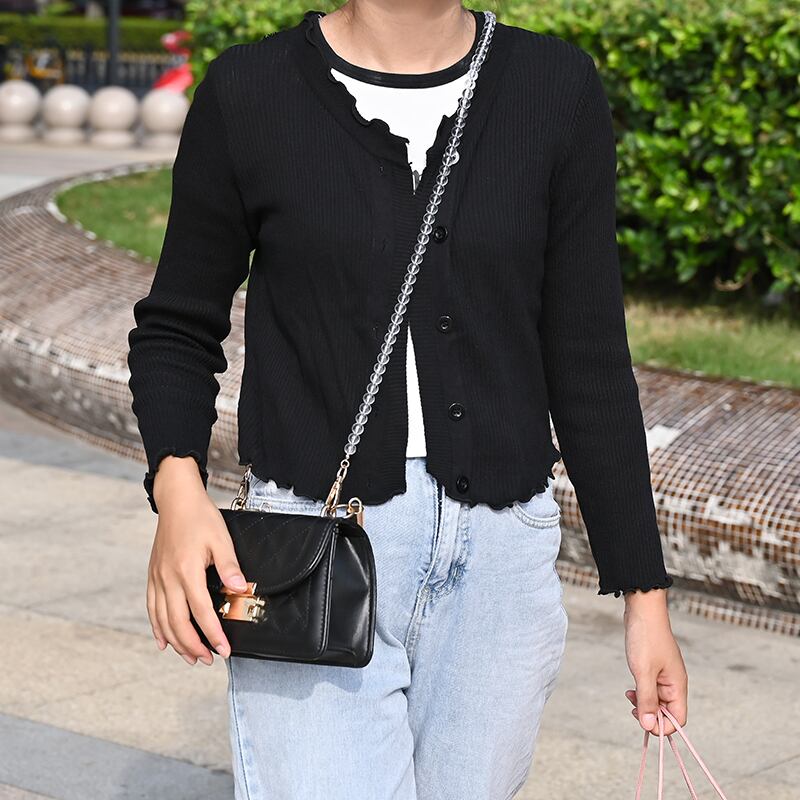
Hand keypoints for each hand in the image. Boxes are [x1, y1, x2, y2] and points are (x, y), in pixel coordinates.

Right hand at [147, 456, 246, 664]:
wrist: (176, 500)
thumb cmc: (200, 518)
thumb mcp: (221, 539)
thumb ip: (230, 567)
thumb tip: (240, 590)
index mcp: (187, 570)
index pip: (202, 612)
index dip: (213, 634)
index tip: (224, 650)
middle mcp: (168, 578)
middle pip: (178, 623)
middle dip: (194, 646)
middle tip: (208, 660)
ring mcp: (157, 578)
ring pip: (162, 620)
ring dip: (177, 642)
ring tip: (190, 657)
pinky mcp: (153, 576)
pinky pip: (152, 608)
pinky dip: (157, 628)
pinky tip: (164, 642)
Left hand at [623, 588, 687, 735]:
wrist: (643, 609)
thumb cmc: (646, 638)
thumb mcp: (643, 671)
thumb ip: (646, 699)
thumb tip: (648, 726)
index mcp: (677, 685)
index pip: (678, 718)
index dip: (662, 726)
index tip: (642, 720)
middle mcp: (674, 682)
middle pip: (667, 711)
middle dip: (650, 714)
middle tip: (632, 706)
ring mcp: (664, 674)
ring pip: (657, 699)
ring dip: (644, 702)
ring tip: (629, 695)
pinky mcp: (654, 666)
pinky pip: (651, 687)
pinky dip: (641, 691)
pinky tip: (630, 687)